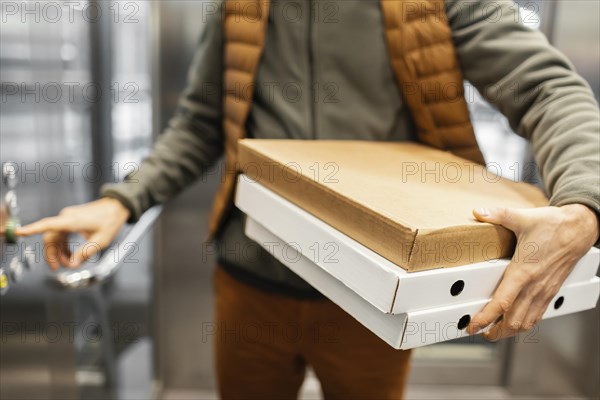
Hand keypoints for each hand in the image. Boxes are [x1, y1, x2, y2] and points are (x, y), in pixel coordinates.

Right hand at [16, 198, 129, 269]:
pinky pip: (61, 235)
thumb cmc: (111, 220)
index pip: (47, 225)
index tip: (19, 232)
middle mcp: (67, 218)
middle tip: (57, 268)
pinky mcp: (71, 220)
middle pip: (50, 237)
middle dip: (52, 254)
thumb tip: (72, 264)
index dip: (32, 229)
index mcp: (72, 221)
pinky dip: (63, 246)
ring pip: (55, 237)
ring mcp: (68, 218)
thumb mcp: (100, 241)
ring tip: (68, 263)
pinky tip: (69, 255)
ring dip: (59, 251)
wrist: (117, 207)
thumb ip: (85, 253)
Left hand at [466, 204, 598, 339]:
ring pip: (526, 322)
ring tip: (492, 332)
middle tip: (477, 331)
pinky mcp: (551, 291)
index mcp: (524, 271)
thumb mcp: (523, 217)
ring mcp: (544, 291)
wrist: (580, 229)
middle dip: (494, 330)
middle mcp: (535, 285)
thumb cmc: (553, 224)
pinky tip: (514, 323)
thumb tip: (477, 212)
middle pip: (513, 321)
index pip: (502, 302)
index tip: (472, 325)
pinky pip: (537, 315)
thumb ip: (498, 215)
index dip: (486, 318)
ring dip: (508, 331)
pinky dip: (523, 324)